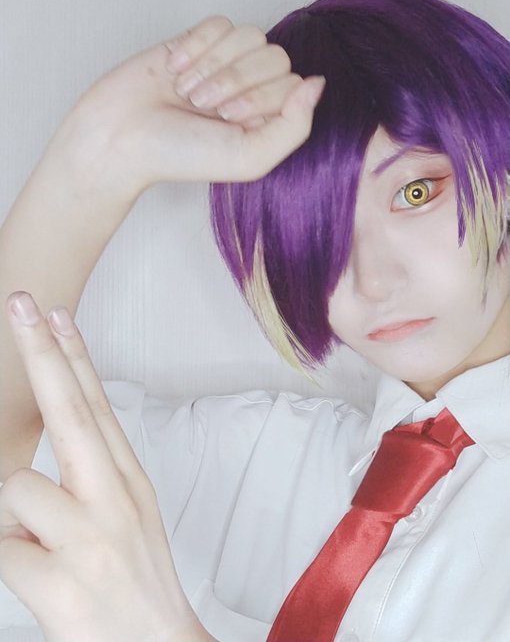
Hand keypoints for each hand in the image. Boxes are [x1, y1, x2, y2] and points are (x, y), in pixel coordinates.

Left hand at [0, 292, 213, 641]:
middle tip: (20, 304)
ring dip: (16, 516)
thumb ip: (85, 476)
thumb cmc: (135, 576)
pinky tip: (41, 576)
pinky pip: (4, 547)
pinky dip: (12, 558)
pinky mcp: (62, 579)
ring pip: (16, 488)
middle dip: (41, 352)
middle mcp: (113, 495)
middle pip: (70, 410)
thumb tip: (28, 458)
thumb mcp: (124, 514)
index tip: (55, 314)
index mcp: (126, 477)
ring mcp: (90, 534)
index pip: (96, 404)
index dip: (73, 356)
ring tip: (43, 547)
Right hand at [64, 15, 325, 193]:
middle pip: (274, 55)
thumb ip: (294, 127)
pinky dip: (196, 46)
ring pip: (250, 34)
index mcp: (266, 120)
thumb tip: (318, 83)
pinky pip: (219, 23)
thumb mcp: (249, 158)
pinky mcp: (197, 43)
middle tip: (204, 107)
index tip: (227, 118)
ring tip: (188, 92)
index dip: (260, 96)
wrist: (119, 138)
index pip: (292, 84)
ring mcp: (224, 65)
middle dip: (235, 80)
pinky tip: (176, 72)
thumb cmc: (179, 156)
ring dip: (214, 64)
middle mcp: (250, 91)